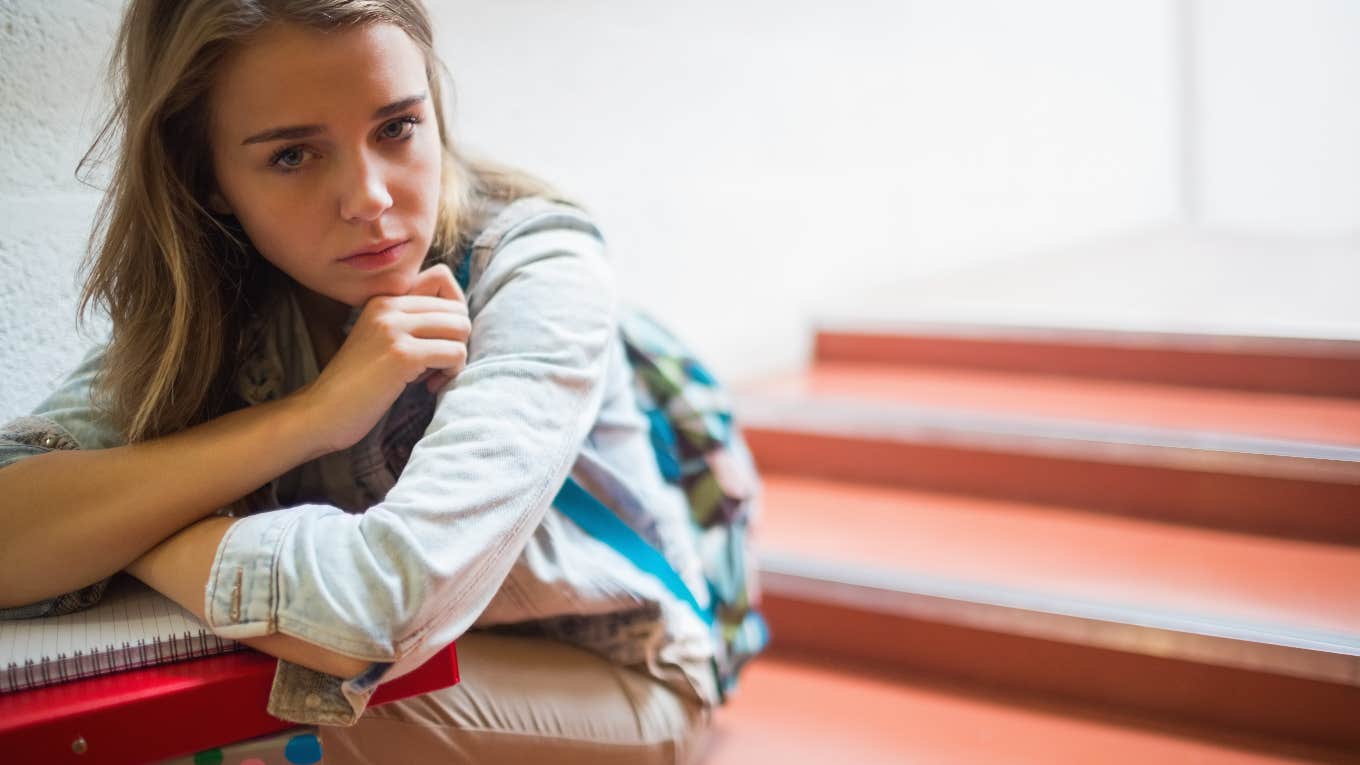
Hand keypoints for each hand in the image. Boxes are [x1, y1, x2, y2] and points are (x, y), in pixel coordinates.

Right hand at [296, 263, 469, 452]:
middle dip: (456, 339)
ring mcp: (394, 329)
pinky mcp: (403, 355)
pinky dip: (451, 372)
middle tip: (436, 365)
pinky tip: (428, 386)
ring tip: (432, 376)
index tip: (436, 342)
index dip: (451, 316)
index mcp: (383, 299)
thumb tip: (462, 318)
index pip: (442, 280)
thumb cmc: (358, 384)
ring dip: (456, 358)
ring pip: (461, 329)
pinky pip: (455, 353)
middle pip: (457, 308)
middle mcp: (388, 307)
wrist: (322, 412)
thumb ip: (411, 323)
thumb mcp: (381, 340)